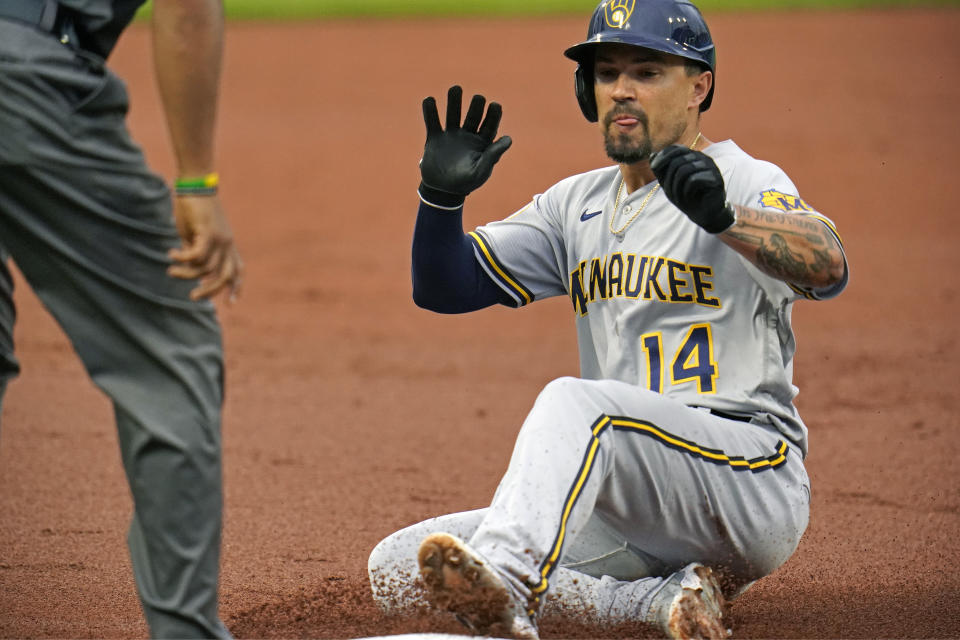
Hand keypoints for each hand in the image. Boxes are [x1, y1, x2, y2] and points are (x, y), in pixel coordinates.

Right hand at [168, 194, 242, 300]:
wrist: (196, 184)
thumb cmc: (194, 208)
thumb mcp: (195, 234)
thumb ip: (195, 250)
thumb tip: (191, 268)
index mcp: (228, 245)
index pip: (238, 270)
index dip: (237, 287)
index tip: (231, 304)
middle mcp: (227, 244)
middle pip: (225, 276)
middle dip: (211, 290)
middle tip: (193, 297)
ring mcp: (220, 239)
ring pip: (205, 268)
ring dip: (186, 273)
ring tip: (171, 270)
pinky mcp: (208, 232)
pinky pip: (197, 255)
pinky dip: (183, 259)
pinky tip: (172, 254)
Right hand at [419, 85, 511, 204]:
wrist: (442, 192)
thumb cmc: (465, 183)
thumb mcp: (481, 172)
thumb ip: (492, 156)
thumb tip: (508, 139)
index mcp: (482, 143)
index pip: (490, 125)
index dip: (493, 115)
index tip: (495, 105)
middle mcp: (467, 135)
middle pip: (473, 116)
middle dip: (476, 106)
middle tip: (479, 98)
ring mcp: (451, 135)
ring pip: (453, 114)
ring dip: (454, 101)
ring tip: (456, 89)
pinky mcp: (435, 138)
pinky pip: (432, 122)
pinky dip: (430, 112)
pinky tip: (429, 100)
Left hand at [650, 145, 734, 233]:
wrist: (703, 214)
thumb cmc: (686, 197)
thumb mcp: (668, 184)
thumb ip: (661, 170)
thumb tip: (652, 155)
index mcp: (692, 156)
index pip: (675, 149)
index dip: (663, 156)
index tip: (654, 167)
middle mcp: (702, 158)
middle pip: (677, 161)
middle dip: (669, 180)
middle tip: (670, 194)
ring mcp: (710, 167)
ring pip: (684, 170)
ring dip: (676, 188)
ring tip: (678, 198)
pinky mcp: (716, 178)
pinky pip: (693, 180)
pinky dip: (686, 192)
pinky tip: (689, 198)